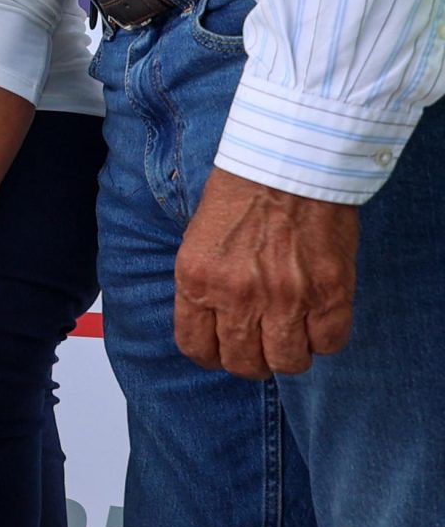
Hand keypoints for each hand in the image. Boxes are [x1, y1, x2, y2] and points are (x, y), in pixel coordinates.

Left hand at [176, 169, 358, 377]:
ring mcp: (285, 298)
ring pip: (288, 363)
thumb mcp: (199, 239)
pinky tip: (318, 319)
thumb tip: (214, 323)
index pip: (196, 347)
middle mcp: (237, 296)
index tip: (221, 351)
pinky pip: (329, 344)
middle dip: (251, 360)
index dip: (211, 355)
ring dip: (289, 353)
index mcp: (197, 280)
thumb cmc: (241, 192)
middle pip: (243, 364)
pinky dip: (325, 339)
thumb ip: (205, 284)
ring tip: (291, 332)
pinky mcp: (329, 293)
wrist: (289, 163)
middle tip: (260, 344)